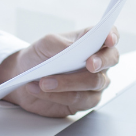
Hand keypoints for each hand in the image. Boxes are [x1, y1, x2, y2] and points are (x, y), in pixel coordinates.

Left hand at [0, 27, 119, 116]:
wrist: (23, 78)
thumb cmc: (38, 56)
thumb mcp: (45, 43)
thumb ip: (61, 44)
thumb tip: (73, 49)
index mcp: (89, 42)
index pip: (109, 34)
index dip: (112, 36)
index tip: (109, 40)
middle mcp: (96, 61)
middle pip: (111, 59)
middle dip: (102, 62)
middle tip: (89, 64)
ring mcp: (92, 82)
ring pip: (94, 83)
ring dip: (68, 82)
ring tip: (44, 82)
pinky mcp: (83, 101)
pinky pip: (79, 100)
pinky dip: (58, 95)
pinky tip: (42, 90)